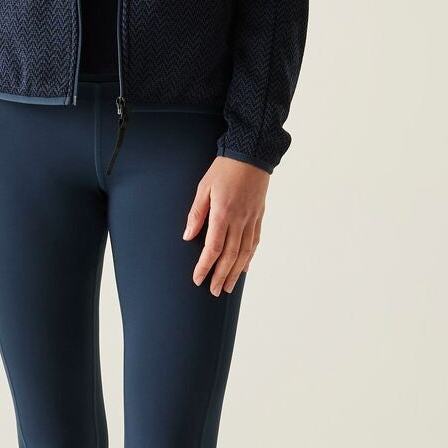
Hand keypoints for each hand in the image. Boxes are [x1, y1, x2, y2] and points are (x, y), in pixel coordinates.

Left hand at [182, 157, 267, 294]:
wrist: (252, 155)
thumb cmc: (224, 169)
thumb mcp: (204, 188)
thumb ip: (196, 214)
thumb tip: (188, 237)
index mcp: (223, 214)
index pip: (213, 248)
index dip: (205, 266)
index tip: (198, 279)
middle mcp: (239, 221)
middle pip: (230, 256)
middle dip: (221, 276)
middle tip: (213, 291)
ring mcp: (251, 220)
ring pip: (244, 253)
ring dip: (235, 273)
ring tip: (227, 287)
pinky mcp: (259, 217)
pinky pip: (255, 242)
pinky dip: (249, 258)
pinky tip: (244, 268)